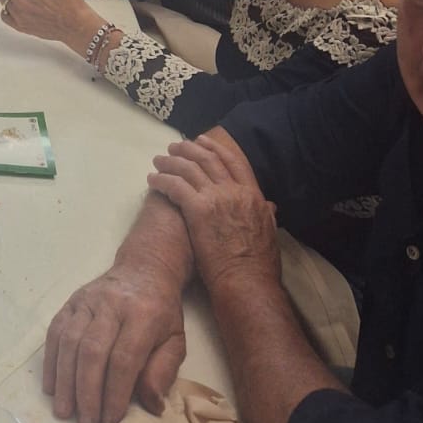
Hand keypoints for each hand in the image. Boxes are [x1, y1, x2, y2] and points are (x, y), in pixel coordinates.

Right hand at [43, 259, 186, 422]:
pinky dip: (51, 360)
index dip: (115, 392)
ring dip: (65, 380)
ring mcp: (88, 300)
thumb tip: (151, 406)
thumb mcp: (176, 340)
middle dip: (87, 391)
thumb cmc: (162, 311)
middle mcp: (112, 304)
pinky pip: (56, 331)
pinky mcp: (72, 300)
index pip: (124, 358)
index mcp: (143, 315)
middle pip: (93, 351)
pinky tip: (51, 386)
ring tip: (64, 411)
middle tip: (85, 422)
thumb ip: (164, 372)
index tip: (110, 419)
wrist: (144, 268)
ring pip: (70, 341)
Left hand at [148, 133, 279, 292]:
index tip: (201, 140)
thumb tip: (270, 205)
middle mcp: (234, 191)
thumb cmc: (259, 265)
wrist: (247, 283)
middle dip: (187, 149)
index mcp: (252, 195)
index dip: (215, 148)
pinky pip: (175, 186)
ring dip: (170, 162)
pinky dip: (161, 180)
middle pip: (207, 160)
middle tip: (174, 147)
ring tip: (158, 161)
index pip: (232, 161)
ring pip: (188, 169)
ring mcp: (216, 198)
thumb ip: (267, 215)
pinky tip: (152, 181)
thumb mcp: (270, 233)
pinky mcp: (198, 210)